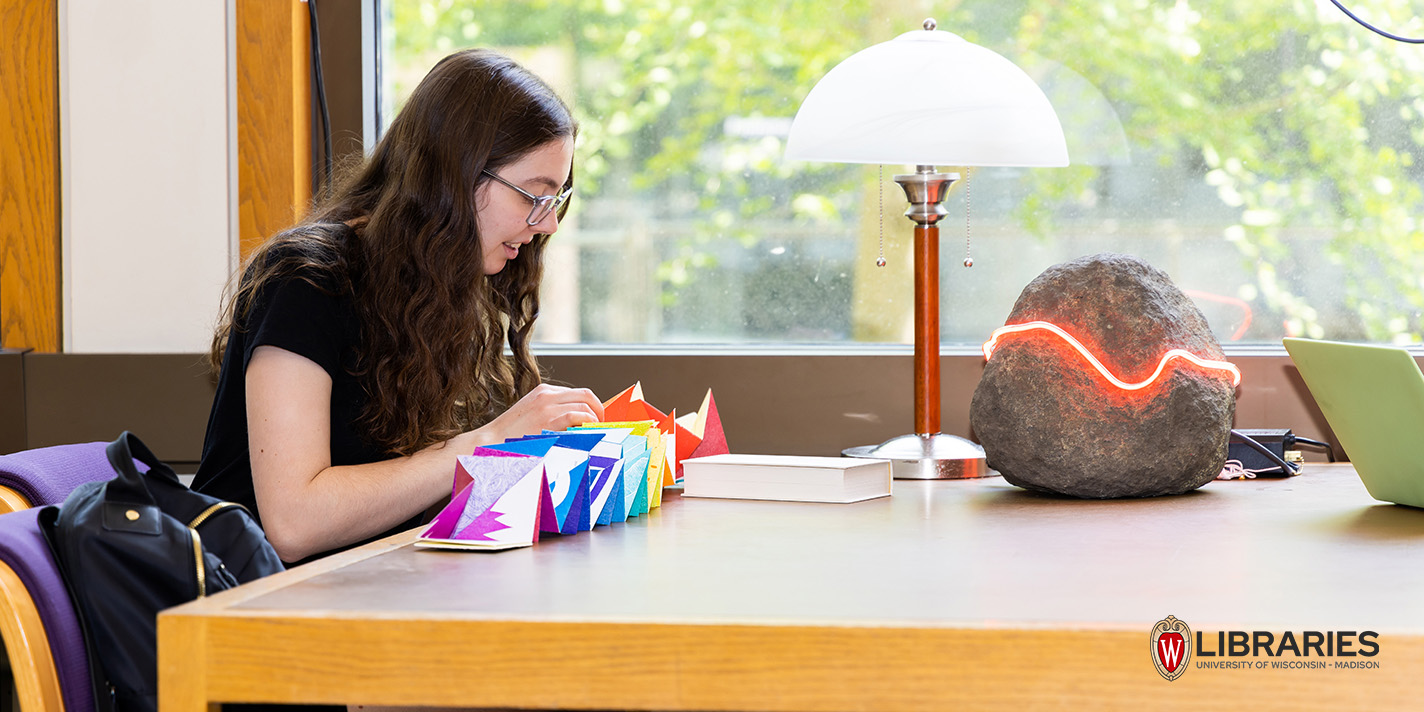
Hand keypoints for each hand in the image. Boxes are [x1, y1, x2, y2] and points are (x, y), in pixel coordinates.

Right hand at [485, 384, 603, 440]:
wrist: (491, 441)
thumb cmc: (511, 434)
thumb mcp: (532, 414)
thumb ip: (551, 412)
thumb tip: (575, 420)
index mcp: (544, 392)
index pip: (577, 392)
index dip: (591, 405)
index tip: (595, 418)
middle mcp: (547, 395)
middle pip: (586, 394)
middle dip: (598, 409)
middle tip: (600, 424)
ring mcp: (548, 407)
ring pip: (585, 404)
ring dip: (595, 418)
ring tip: (594, 431)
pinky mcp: (549, 420)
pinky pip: (578, 415)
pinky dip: (587, 422)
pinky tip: (587, 432)